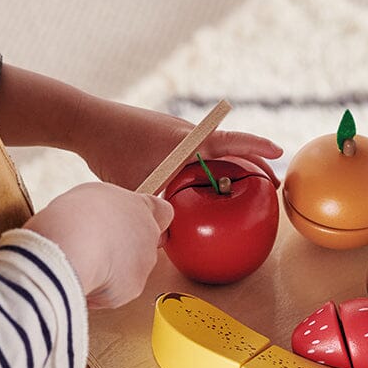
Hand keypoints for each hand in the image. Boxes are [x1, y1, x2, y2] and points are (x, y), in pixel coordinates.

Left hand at [0, 66, 282, 189]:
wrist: (87, 122)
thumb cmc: (113, 155)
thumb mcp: (137, 191)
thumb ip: (154, 216)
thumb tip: (165, 246)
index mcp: (187, 144)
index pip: (233, 143)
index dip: (258, 149)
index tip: (279, 153)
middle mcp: (186, 133)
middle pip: (230, 147)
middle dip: (252, 162)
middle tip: (269, 182)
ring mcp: (175, 130)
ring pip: (210, 148)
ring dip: (229, 162)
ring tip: (240, 183)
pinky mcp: (162, 131)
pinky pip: (192, 148)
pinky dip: (205, 162)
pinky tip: (198, 179)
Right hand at [23, 183, 173, 308]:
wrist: (72, 249)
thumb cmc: (75, 218)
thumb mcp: (92, 196)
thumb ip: (110, 208)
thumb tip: (106, 218)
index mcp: (140, 207)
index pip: (163, 212)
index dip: (150, 219)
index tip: (132, 223)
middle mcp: (148, 235)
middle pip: (145, 243)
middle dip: (126, 248)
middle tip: (98, 245)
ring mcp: (145, 263)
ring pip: (131, 269)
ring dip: (113, 269)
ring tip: (87, 261)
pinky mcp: (134, 287)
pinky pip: (118, 290)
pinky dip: (102, 289)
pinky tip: (86, 277)